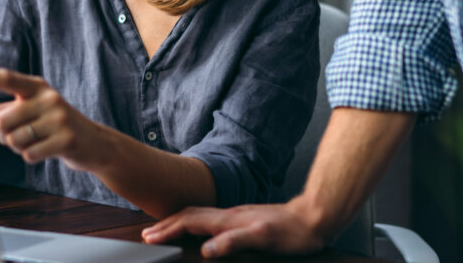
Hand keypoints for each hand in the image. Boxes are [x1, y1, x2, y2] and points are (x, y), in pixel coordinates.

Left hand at [0, 69, 106, 170]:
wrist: (94, 143)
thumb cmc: (54, 126)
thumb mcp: (30, 114)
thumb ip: (2, 114)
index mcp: (37, 87)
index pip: (5, 78)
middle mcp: (49, 97)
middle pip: (3, 120)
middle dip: (3, 135)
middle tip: (19, 136)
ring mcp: (59, 118)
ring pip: (14, 139)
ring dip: (19, 147)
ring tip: (36, 142)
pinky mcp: (66, 139)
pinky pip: (29, 154)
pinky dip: (31, 157)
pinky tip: (46, 150)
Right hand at [141, 201, 325, 257]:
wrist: (313, 217)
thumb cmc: (291, 232)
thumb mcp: (263, 239)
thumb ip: (234, 242)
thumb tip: (207, 249)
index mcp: (228, 219)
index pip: (190, 221)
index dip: (168, 229)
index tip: (150, 237)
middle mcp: (229, 214)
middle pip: (189, 214)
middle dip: (167, 223)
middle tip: (148, 233)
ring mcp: (236, 214)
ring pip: (199, 214)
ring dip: (178, 221)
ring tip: (165, 228)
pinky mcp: (244, 218)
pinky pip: (210, 217)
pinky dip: (195, 222)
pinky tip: (199, 229)